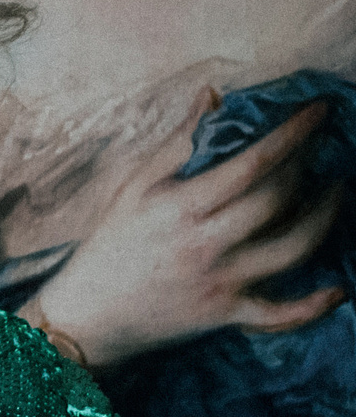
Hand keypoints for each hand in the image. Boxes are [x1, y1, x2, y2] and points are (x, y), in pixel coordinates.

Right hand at [32, 94, 342, 369]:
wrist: (86, 319)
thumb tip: (212, 97)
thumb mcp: (133, 188)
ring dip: (325, 219)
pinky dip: (312, 307)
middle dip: (310, 168)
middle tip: (320, 151)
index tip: (318, 112)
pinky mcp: (225, 316)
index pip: (252, 163)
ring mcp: (220, 282)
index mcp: (183, 207)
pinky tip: (338, 290)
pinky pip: (279, 315)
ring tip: (336, 195)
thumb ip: (177, 142)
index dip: (292, 134)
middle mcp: (207, 244)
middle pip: (279, 200)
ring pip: (293, 250)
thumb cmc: (108, 247)